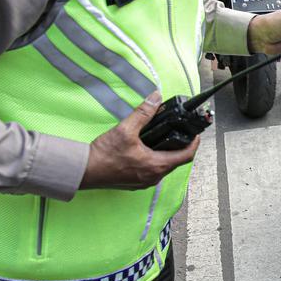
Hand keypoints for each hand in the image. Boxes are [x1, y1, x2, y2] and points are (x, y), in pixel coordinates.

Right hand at [81, 92, 198, 189]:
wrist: (84, 171)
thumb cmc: (104, 155)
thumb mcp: (126, 129)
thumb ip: (144, 113)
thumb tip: (156, 98)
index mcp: (156, 165)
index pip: (186, 156)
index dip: (194, 143)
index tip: (196, 133)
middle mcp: (153, 177)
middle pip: (176, 161)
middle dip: (181, 146)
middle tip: (181, 131)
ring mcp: (144, 182)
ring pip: (164, 166)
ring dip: (167, 153)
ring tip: (165, 136)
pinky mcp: (135, 183)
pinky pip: (153, 170)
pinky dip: (156, 159)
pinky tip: (148, 148)